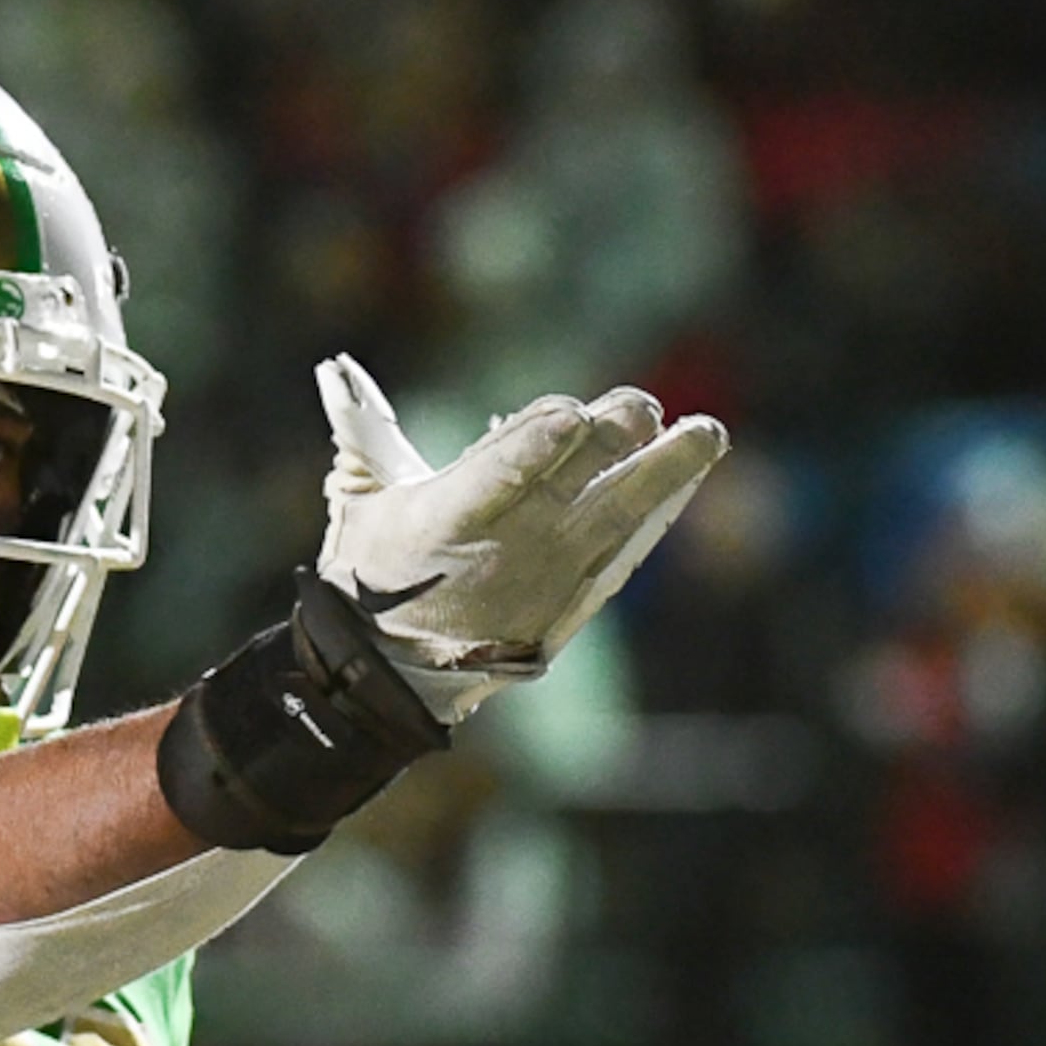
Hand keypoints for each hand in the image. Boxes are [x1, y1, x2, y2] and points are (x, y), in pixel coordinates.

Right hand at [315, 356, 726, 718]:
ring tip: (705, 431)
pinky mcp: (574, 600)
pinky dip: (660, 512)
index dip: (544, 437)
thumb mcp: (359, 504)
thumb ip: (364, 434)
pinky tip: (687, 478)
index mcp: (450, 517)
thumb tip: (339, 370)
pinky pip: (628, 548)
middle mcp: (510, 545)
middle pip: (579, 477)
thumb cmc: (372, 575)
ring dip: (668, 469)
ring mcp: (550, 575)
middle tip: (640, 407)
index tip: (573, 412)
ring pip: (622, 512)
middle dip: (615, 434)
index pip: (507, 468)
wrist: (394, 675)